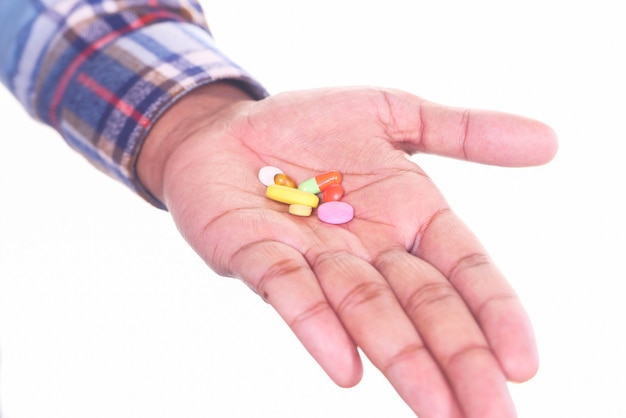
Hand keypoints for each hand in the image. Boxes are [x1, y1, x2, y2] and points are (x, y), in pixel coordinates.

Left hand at [138, 82, 557, 416]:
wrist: (226, 127)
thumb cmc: (309, 125)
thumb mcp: (393, 113)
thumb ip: (463, 132)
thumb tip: (550, 140)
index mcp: (406, 218)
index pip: (464, 271)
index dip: (494, 314)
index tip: (523, 365)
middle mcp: (367, 249)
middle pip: (423, 307)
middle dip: (459, 359)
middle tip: (491, 416)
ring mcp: (312, 258)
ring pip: (365, 311)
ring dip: (402, 358)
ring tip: (438, 408)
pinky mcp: (256, 254)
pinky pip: (290, 291)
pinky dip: (316, 324)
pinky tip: (346, 366)